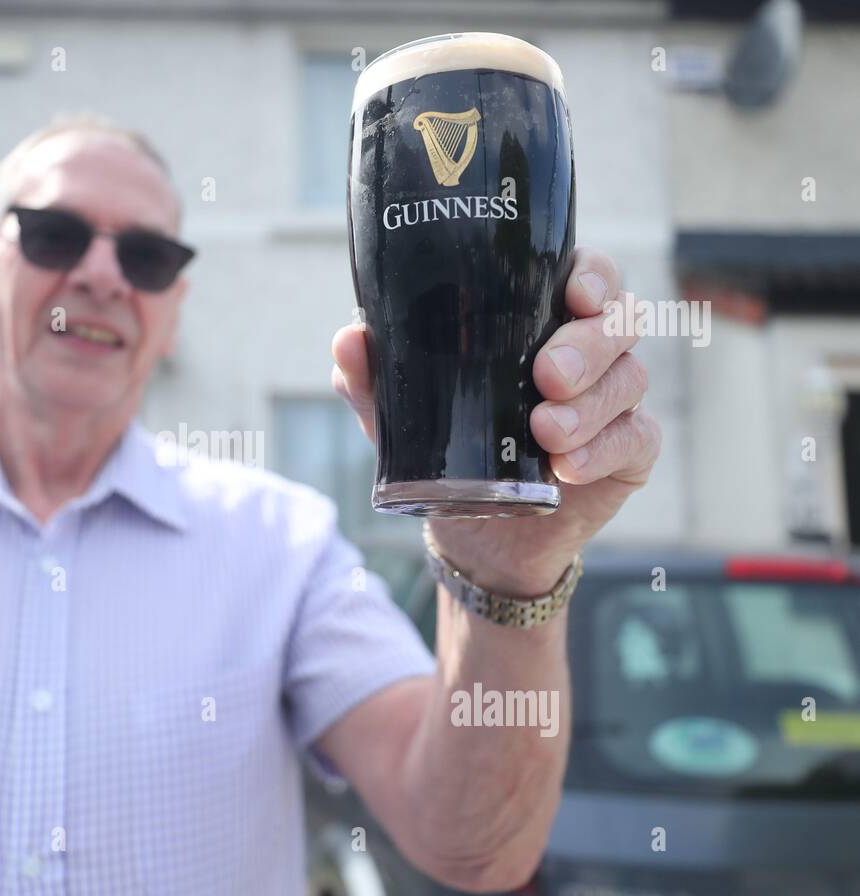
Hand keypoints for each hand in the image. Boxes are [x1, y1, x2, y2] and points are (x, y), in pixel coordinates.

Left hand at [332, 247, 661, 597]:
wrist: (474, 530)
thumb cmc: (448, 445)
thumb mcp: (404, 412)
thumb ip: (376, 377)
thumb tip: (348, 341)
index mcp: (544, 322)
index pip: (588, 277)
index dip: (593, 276)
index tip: (574, 294)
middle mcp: (592, 352)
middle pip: (620, 321)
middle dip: (588, 344)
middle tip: (547, 375)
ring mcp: (616, 402)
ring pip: (630, 379)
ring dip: (590, 405)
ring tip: (546, 432)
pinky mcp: (629, 453)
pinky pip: (636, 439)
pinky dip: (603, 451)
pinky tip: (567, 467)